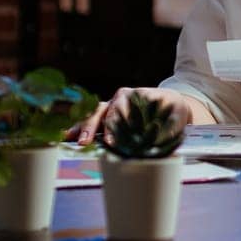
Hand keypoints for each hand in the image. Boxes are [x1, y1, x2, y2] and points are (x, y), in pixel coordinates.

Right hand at [68, 87, 193, 145]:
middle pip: (103, 111)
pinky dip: (79, 127)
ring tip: (69, 138)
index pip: (120, 111)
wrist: (171, 103)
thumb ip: (163, 130)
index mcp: (135, 96)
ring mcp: (112, 106)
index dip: (114, 125)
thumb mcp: (173, 117)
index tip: (110, 141)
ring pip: (94, 114)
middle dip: (92, 126)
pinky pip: (91, 119)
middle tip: (85, 141)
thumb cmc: (172, 110)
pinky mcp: (107, 115)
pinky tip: (67, 136)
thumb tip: (154, 144)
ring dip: (82, 127)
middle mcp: (120, 99)